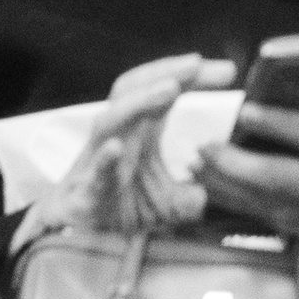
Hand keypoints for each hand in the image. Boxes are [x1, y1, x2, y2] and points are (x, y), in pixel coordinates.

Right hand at [12, 53, 238, 250]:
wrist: (69, 234)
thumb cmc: (116, 205)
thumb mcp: (164, 201)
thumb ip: (189, 195)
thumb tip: (208, 195)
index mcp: (137, 128)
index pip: (163, 89)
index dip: (191, 76)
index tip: (229, 70)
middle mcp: (116, 133)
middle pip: (134, 88)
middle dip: (165, 71)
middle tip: (197, 64)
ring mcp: (97, 159)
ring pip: (111, 119)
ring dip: (139, 102)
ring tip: (169, 90)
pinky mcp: (86, 191)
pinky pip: (93, 171)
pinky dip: (103, 159)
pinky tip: (116, 148)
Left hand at [195, 56, 298, 285]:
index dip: (282, 125)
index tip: (247, 111)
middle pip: (289, 178)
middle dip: (244, 166)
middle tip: (208, 148)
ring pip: (271, 204)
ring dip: (231, 188)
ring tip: (199, 167)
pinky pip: (268, 222)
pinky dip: (237, 208)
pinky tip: (211, 193)